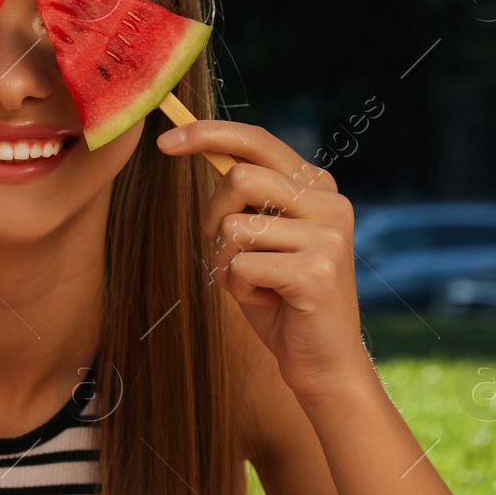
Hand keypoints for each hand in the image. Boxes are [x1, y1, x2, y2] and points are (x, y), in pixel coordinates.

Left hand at [156, 121, 366, 398]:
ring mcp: (328, 235)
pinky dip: (238, 290)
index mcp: (317, 186)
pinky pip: (240, 267)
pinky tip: (270, 302)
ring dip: (227, 262)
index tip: (165, 140)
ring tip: (259, 283)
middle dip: (212, 216)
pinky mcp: (317, 271)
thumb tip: (198, 146)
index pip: (257, 140)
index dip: (208, 133)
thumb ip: (243, 198)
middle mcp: (330, 202)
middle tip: (227, 251)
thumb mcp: (260, 238)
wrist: (322, 361)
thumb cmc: (280, 297)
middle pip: (238, 177)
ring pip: (234, 226)